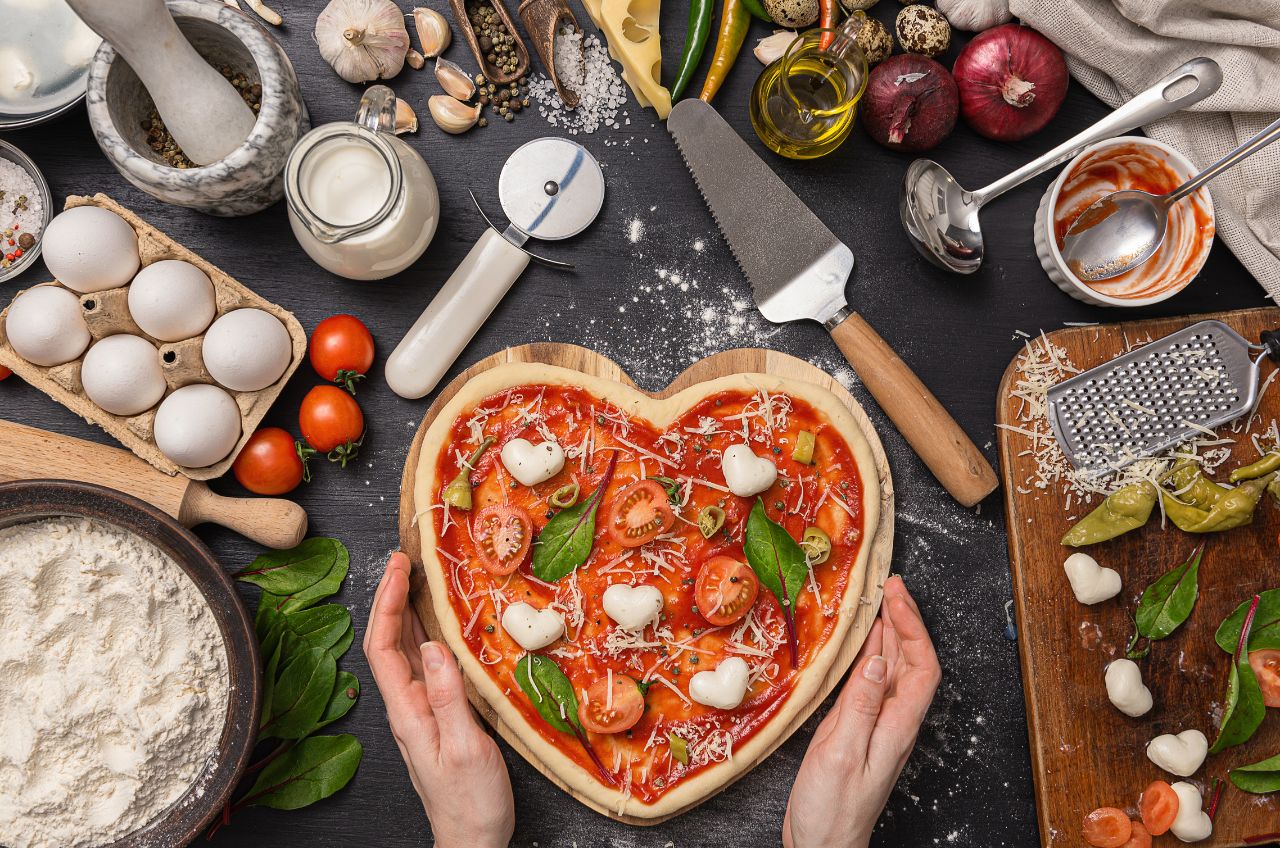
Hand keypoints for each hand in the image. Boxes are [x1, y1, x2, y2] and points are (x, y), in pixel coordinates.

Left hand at [363, 552, 514, 847]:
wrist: (472, 842)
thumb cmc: (471, 803)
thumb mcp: (466, 748)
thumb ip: (449, 698)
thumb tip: (437, 647)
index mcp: (407, 711)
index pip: (383, 647)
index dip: (386, 603)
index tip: (398, 568)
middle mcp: (408, 707)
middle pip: (388, 642)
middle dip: (392, 597)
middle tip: (406, 559)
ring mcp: (421, 711)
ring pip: (406, 651)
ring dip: (408, 612)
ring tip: (417, 578)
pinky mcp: (438, 716)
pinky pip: (425, 665)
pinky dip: (428, 635)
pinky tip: (439, 624)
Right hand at [782, 575, 941, 847]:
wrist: (824, 847)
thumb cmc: (833, 811)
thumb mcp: (842, 755)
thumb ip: (858, 708)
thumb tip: (873, 662)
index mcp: (898, 727)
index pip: (921, 666)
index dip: (914, 627)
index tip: (897, 595)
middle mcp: (892, 722)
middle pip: (910, 662)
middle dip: (904, 620)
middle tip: (890, 584)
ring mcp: (876, 726)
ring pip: (890, 670)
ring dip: (887, 634)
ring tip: (877, 601)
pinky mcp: (856, 731)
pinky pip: (868, 684)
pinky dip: (866, 656)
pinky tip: (858, 644)